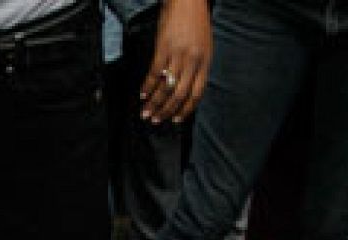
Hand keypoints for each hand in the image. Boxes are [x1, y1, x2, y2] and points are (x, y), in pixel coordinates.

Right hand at [138, 0, 211, 123]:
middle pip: (179, 94)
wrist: (188, 1)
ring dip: (154, 102)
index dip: (186, 110)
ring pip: (166, 86)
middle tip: (157, 120)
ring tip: (146, 112)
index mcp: (205, 62)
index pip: (196, 93)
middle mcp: (193, 61)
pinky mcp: (163, 48)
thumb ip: (197, 67)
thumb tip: (185, 88)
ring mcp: (178, 55)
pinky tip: (142, 93)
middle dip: (167, 110)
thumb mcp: (205, 47)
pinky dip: (147, 85)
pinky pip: (154, 72)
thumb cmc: (196, 23)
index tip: (176, 119)